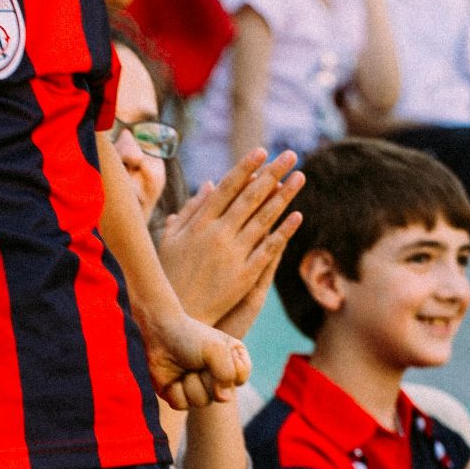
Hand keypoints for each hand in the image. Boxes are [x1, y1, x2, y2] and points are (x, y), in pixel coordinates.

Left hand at [143, 305, 250, 409]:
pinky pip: (182, 405)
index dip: (228, 369)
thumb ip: (227, 373)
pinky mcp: (180, 396)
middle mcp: (218, 379)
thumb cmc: (190, 336)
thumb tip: (224, 399)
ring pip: (201, 402)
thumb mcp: (216, 349)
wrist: (159, 333)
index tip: (217, 352)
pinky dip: (175, 390)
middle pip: (222, 395)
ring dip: (190, 383)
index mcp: (233, 363)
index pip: (240, 379)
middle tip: (196, 360)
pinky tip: (173, 377)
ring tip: (184, 367)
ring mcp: (199, 389)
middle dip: (206, 377)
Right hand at [159, 147, 302, 337]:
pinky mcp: (245, 276)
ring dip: (284, 196)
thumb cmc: (169, 276)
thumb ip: (191, 210)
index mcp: (198, 224)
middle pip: (250, 198)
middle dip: (272, 174)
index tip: (262, 151)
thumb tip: (210, 183)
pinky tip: (298, 216)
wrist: (178, 317)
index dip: (245, 168)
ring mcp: (233, 255)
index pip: (227, 188)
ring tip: (300, 177)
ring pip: (264, 219)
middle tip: (291, 155)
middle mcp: (217, 235)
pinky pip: (269, 249)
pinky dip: (284, 232)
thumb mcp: (171, 239)